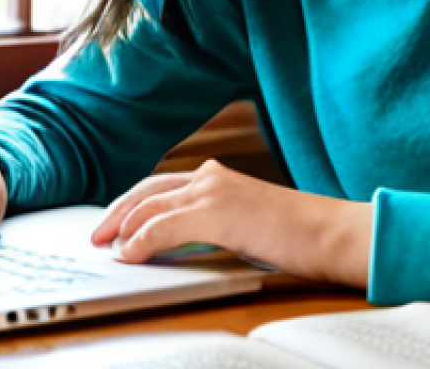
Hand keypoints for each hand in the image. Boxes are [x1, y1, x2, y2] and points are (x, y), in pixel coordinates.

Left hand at [91, 159, 371, 289]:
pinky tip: (129, 253)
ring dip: (122, 226)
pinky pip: (162, 226)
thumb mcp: (245, 226)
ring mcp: (212, 190)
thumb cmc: (297, 237)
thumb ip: (212, 227)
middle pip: (147, 190)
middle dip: (118, 211)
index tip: (113, 223)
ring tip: (106, 246)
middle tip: (97, 234)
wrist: (332, 234)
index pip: (161, 186)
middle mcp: (210, 176)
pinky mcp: (216, 212)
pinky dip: (140, 239)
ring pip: (149, 205)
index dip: (132, 204)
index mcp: (217, 176)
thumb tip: (176, 245)